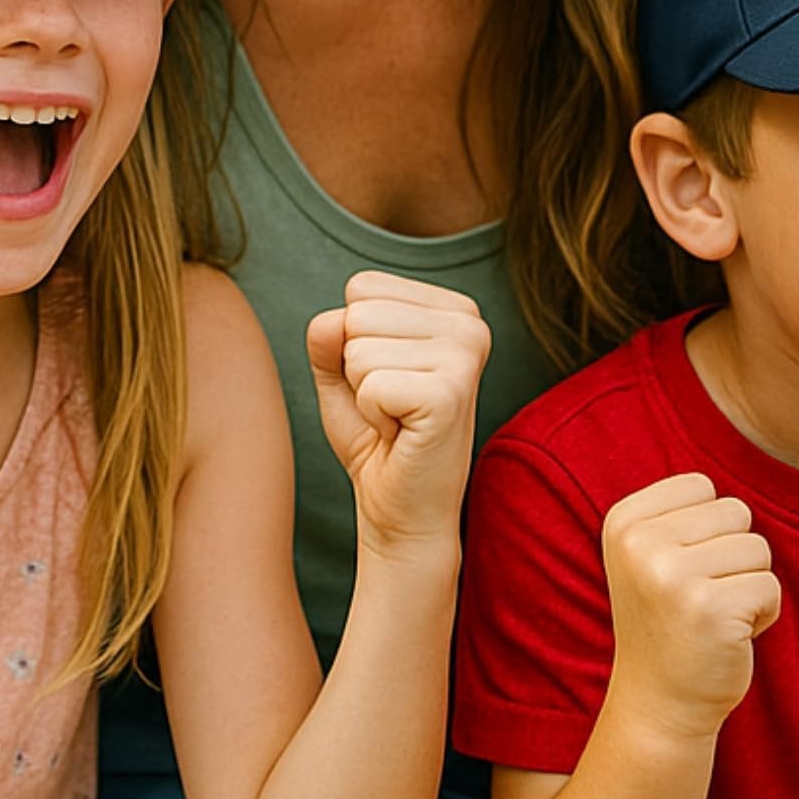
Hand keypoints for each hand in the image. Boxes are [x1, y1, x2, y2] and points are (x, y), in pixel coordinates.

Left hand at [306, 272, 488, 558]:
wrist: (401, 511)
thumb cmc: (376, 438)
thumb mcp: (341, 371)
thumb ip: (328, 333)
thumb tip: (334, 321)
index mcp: (453, 308)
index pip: (362, 287)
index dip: (354, 340)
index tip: (388, 380)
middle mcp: (470, 323)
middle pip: (356, 314)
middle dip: (356, 368)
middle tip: (392, 406)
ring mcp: (465, 355)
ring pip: (357, 348)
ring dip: (364, 393)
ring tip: (398, 419)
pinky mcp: (450, 393)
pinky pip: (368, 384)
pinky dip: (371, 415)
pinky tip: (402, 434)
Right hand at [600, 473, 780, 740]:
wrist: (659, 701)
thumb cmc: (667, 620)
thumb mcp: (648, 555)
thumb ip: (678, 514)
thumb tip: (732, 495)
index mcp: (623, 521)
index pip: (701, 487)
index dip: (708, 528)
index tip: (682, 567)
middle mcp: (640, 543)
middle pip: (734, 513)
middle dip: (734, 555)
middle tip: (704, 595)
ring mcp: (672, 575)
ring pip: (757, 549)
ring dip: (749, 584)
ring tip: (716, 615)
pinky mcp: (711, 608)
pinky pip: (771, 587)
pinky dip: (764, 613)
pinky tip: (731, 635)